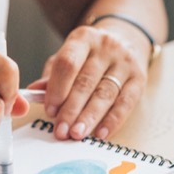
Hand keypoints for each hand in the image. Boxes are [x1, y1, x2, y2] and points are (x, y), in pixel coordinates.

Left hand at [30, 24, 147, 140]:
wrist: (126, 39)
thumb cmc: (89, 54)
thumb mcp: (70, 56)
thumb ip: (53, 75)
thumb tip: (33, 93)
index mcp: (83, 38)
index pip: (67, 63)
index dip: (57, 89)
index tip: (50, 110)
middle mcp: (106, 47)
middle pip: (86, 82)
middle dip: (71, 110)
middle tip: (61, 130)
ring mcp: (125, 62)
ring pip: (105, 94)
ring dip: (89, 118)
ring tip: (77, 134)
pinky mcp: (140, 78)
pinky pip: (126, 102)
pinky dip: (113, 120)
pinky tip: (100, 133)